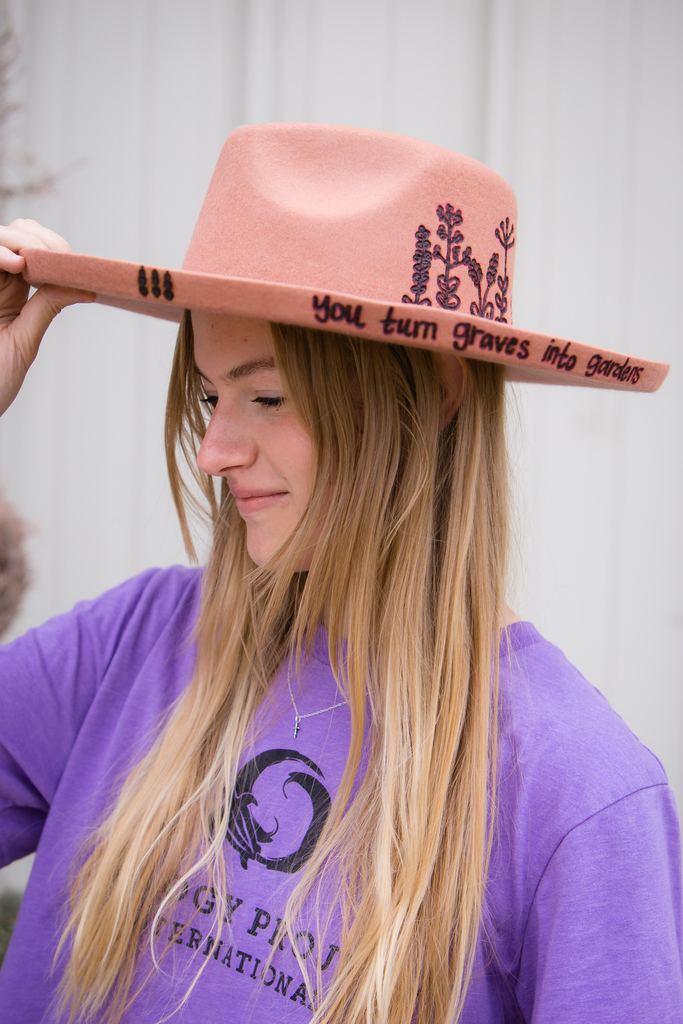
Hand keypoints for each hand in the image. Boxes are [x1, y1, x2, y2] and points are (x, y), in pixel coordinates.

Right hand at [0, 219, 94, 415]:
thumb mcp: (24, 340)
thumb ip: (46, 306)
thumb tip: (87, 286)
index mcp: (10, 290)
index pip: (31, 247)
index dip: (50, 244)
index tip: (68, 260)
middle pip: (13, 233)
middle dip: (34, 237)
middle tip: (54, 258)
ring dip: (14, 240)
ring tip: (27, 263)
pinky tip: (15, 264)